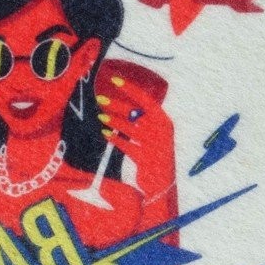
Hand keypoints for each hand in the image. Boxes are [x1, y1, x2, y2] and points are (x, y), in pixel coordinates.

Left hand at [96, 75, 175, 198]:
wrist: (162, 184)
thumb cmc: (154, 157)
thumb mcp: (151, 136)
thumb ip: (140, 122)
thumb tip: (119, 109)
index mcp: (164, 121)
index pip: (147, 100)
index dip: (131, 89)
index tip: (115, 80)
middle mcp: (162, 131)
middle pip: (136, 113)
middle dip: (117, 105)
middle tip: (100, 99)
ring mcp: (154, 145)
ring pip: (130, 128)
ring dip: (114, 121)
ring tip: (100, 116)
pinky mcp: (145, 159)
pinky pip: (128, 146)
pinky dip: (116, 140)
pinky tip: (106, 134)